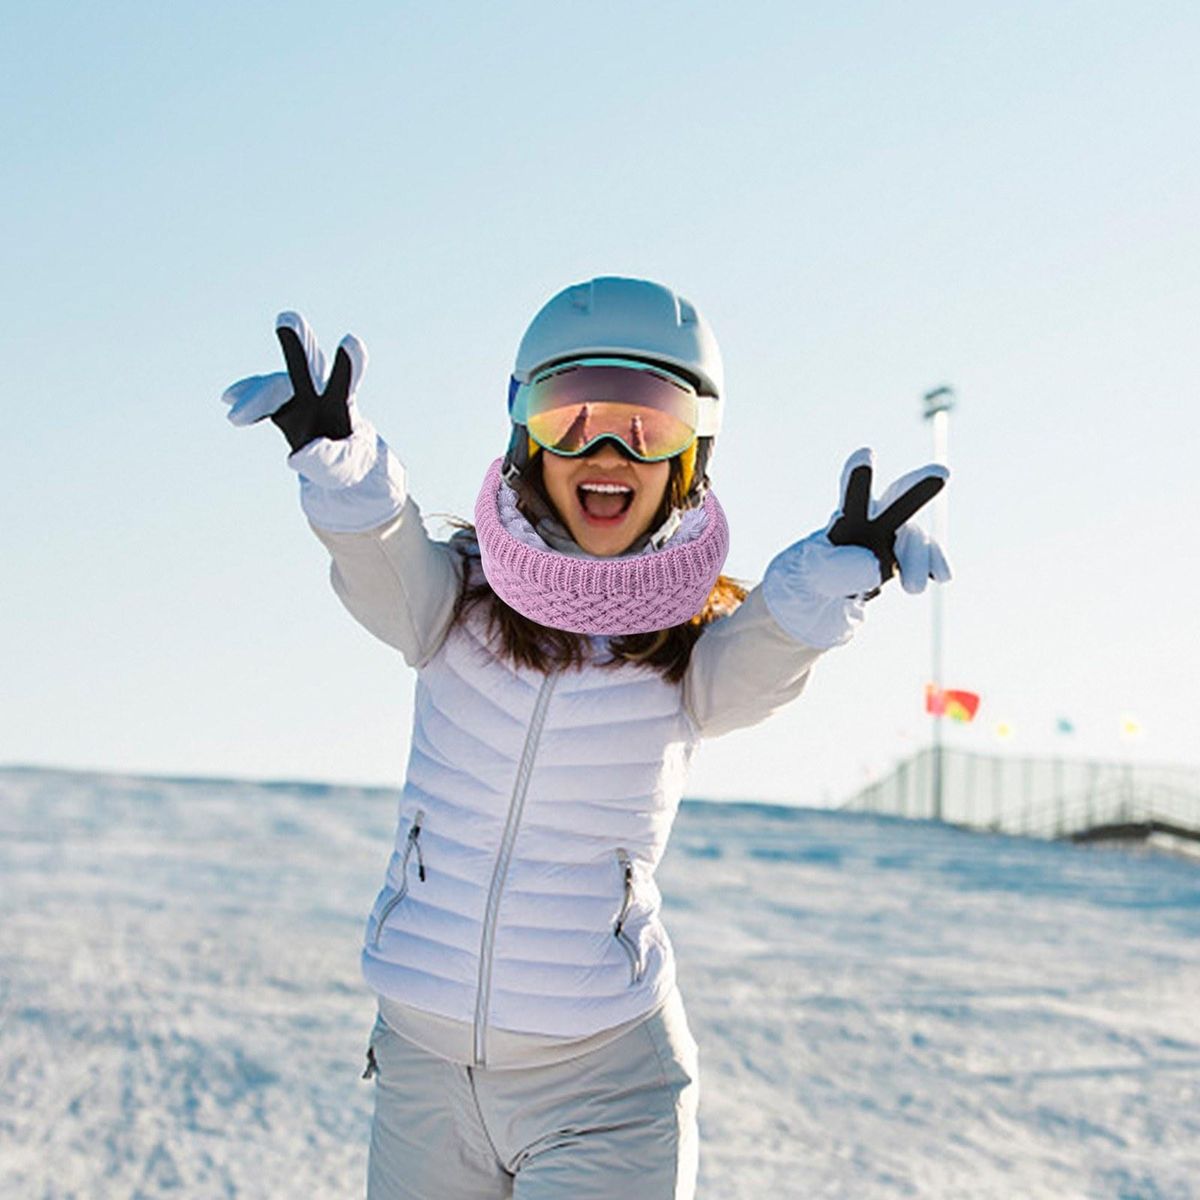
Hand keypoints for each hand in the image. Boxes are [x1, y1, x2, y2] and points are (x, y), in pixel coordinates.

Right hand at [221, 312, 366, 452]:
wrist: (337, 459)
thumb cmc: (345, 463)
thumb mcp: (341, 468)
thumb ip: (325, 459)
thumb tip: (297, 455)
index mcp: (342, 406)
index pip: (346, 381)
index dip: (349, 363)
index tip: (351, 340)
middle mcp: (322, 392)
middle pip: (310, 364)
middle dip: (299, 343)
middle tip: (287, 319)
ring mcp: (300, 393)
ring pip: (277, 383)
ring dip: (255, 396)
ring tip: (235, 418)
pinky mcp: (283, 401)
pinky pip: (263, 394)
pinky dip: (247, 397)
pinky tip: (228, 399)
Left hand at [826, 448, 949, 598]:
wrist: (823, 598)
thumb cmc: (812, 578)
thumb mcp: (814, 574)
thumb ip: (839, 567)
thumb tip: (876, 566)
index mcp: (846, 518)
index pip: (852, 494)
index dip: (858, 476)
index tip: (865, 453)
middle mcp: (873, 522)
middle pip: (899, 498)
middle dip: (918, 487)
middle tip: (942, 473)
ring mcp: (893, 540)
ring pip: (915, 538)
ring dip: (917, 560)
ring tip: (912, 590)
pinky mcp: (905, 561)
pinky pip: (928, 557)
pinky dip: (935, 564)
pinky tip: (941, 576)